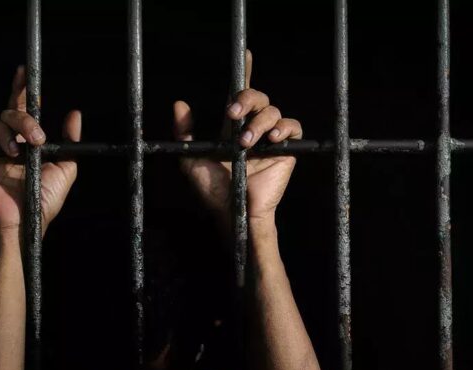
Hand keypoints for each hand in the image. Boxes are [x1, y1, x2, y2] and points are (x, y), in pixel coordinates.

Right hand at [0, 66, 82, 237]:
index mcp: (24, 142)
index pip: (21, 109)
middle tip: (37, 139)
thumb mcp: (65, 167)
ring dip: (6, 131)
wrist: (26, 221)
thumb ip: (69, 142)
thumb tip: (74, 114)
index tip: (25, 72)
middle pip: (9, 112)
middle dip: (25, 120)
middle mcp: (5, 142)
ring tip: (15, 152)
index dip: (22, 89)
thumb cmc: (44, 200)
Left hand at [172, 50, 301, 225]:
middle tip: (232, 114)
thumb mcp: (191, 160)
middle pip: (258, 97)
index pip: (241, 95)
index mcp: (233, 128)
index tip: (245, 53)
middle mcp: (253, 129)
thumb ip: (185, 133)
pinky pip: (293, 127)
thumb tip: (179, 103)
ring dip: (258, 123)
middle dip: (245, 99)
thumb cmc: (212, 191)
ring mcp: (271, 139)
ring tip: (246, 144)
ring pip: (273, 110)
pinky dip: (283, 127)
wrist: (232, 211)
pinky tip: (271, 138)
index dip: (245, 72)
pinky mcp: (287, 150)